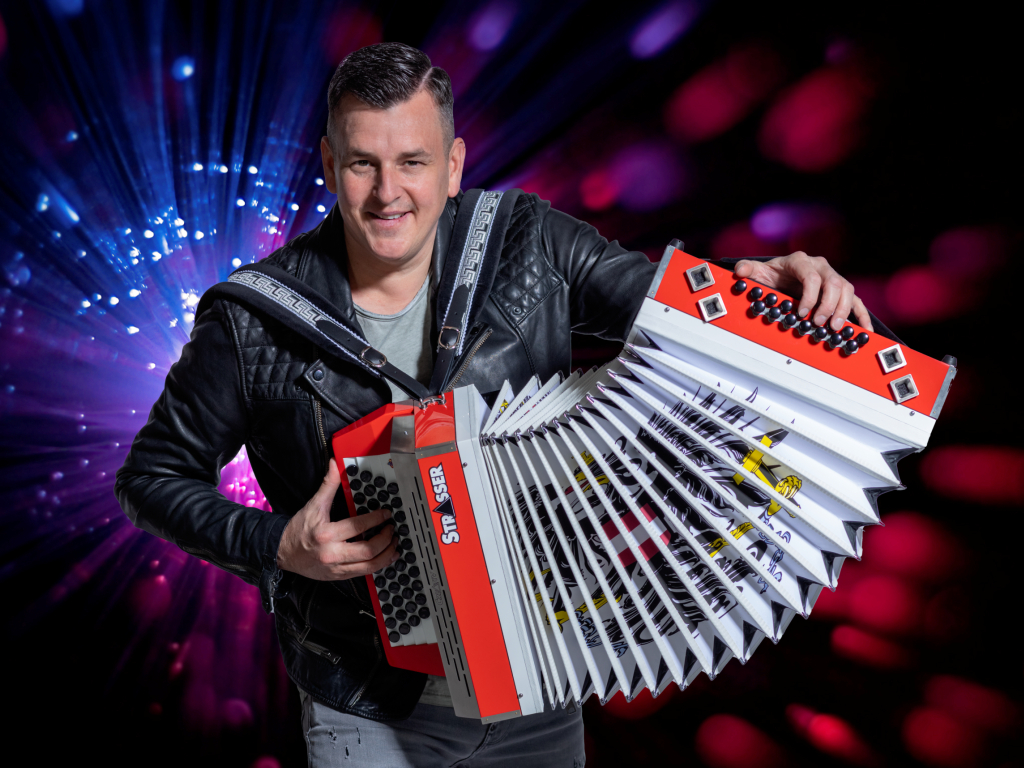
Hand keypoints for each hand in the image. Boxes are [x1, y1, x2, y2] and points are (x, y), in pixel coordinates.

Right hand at [277, 458, 399, 580]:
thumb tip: (335, 464)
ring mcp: (336, 568)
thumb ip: (328, 485)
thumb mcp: (313, 506)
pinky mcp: (338, 576)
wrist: (283, 553)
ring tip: (394, 544)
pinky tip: (385, 557)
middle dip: (385, 539)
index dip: (377, 519)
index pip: (358, 526)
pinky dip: (378, 565)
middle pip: (368, 550)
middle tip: (392, 529)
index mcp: (326, 534)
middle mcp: (332, 554)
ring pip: (369, 566)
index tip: (386, 514)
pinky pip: (363, 573)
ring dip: (386, 555)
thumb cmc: (299, 529)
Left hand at [733, 251, 872, 331]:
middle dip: (828, 305)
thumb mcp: (758, 272)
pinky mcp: (841, 291)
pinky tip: (864, 329)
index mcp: (801, 261)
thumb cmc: (771, 274)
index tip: (802, 312)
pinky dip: (861, 315)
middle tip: (819, 323)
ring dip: (843, 310)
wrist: (782, 274)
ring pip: (846, 290)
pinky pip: (856, 301)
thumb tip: (739, 271)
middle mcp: (820, 267)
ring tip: (835, 328)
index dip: (809, 295)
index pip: (810, 276)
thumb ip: (747, 269)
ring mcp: (833, 278)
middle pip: (833, 282)